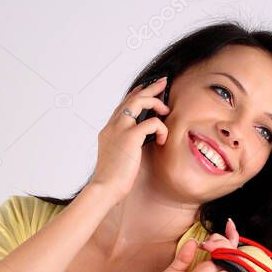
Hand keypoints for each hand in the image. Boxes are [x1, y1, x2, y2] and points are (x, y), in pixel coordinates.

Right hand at [90, 77, 169, 203]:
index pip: (122, 105)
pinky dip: (160, 128)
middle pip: (132, 98)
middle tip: (162, 83)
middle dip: (149, 88)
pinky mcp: (131, 137)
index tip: (146, 90)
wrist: (104, 189)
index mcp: (108, 131)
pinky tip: (161, 139)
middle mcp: (113, 126)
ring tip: (166, 111)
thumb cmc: (111, 179)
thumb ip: (124, 146)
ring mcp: (120, 129)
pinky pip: (152, 122)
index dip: (135, 94)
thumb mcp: (116, 158)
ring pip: (140, 102)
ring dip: (156, 102)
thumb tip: (137, 145)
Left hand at [144, 218, 239, 271]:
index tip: (229, 223)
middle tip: (206, 242)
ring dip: (223, 244)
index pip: (225, 250)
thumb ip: (184, 256)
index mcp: (204, 270)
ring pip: (232, 255)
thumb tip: (194, 242)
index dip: (229, 236)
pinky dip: (228, 255)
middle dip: (222, 238)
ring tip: (207, 244)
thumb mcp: (174, 269)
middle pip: (230, 250)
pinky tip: (213, 249)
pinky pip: (230, 269)